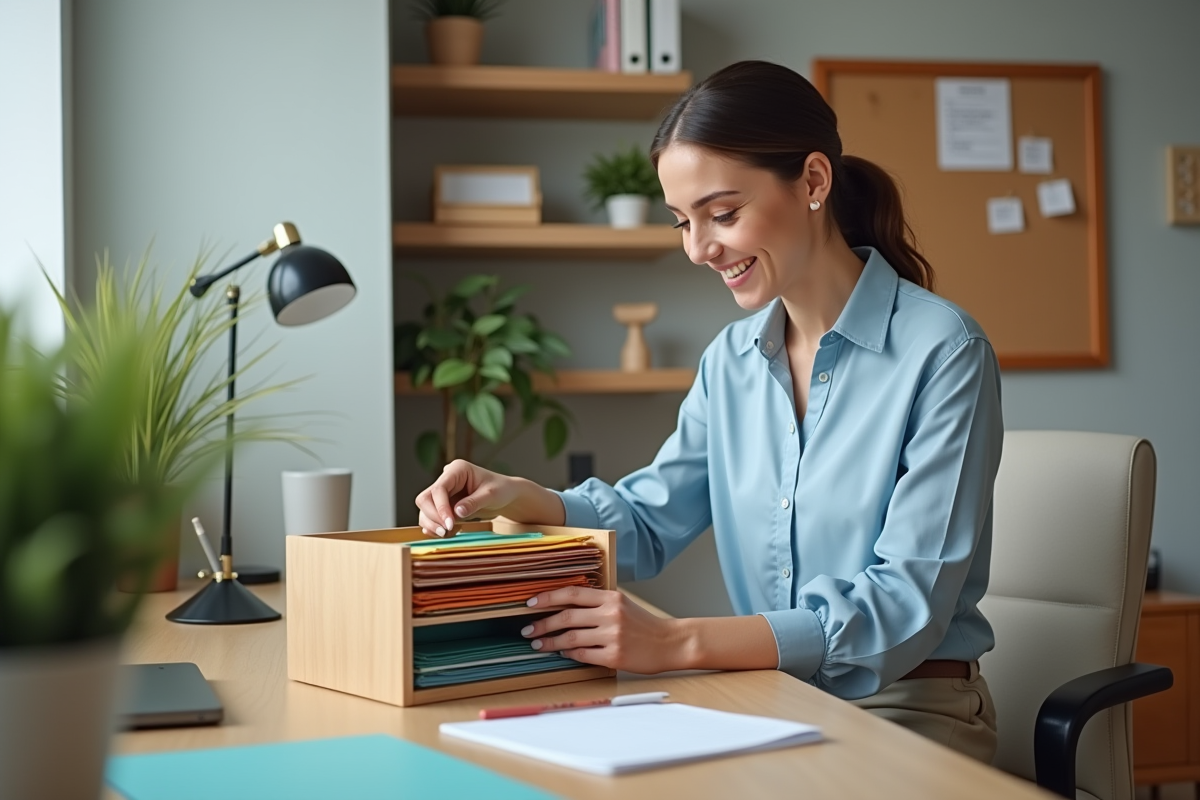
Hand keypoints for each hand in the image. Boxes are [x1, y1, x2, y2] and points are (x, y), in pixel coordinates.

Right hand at [414, 460, 517, 535]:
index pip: (439, 489)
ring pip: (425, 509)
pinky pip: (431, 517)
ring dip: (432, 524)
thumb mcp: (491, 495)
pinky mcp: (443, 505)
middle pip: (425, 499)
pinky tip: (448, 533)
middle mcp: (446, 479)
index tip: (449, 524)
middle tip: (446, 532)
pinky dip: (435, 527)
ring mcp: (443, 493)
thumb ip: (474, 503)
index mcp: (457, 470)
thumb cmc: (501, 489)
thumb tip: (456, 512)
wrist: (506, 495)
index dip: (440, 508)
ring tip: (447, 534)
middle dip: (432, 517)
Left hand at [520, 586, 687, 673]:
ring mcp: (613, 635)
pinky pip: (583, 655)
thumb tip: (563, 606)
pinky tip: (562, 654)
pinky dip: (569, 654)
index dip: (548, 597)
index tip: (530, 603)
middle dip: (542, 623)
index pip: (572, 593)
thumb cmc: (643, 624)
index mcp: (610, 597)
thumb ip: (597, 603)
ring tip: (538, 644)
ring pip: (571, 637)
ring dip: (550, 642)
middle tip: (527, 629)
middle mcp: (610, 614)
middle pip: (566, 616)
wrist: (670, 643)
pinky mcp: (614, 656)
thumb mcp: (622, 604)